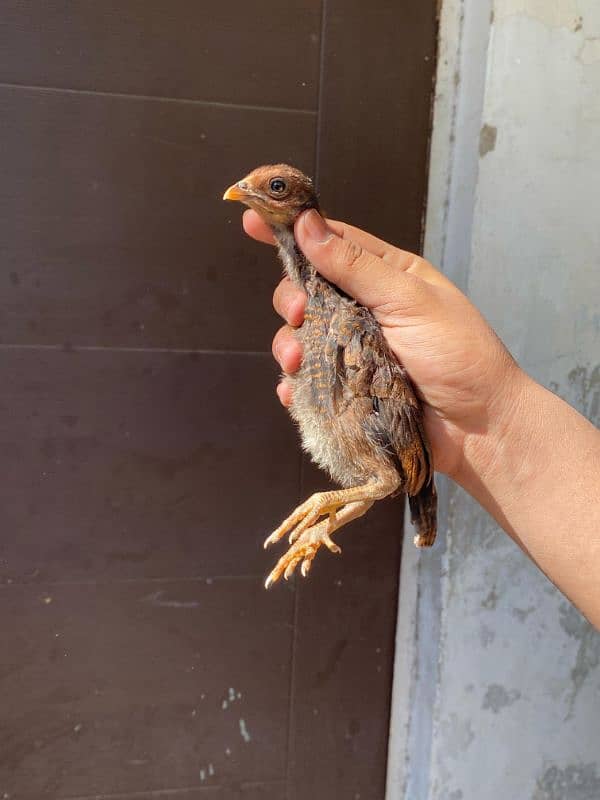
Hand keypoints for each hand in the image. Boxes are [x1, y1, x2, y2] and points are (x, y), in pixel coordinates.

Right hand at [244, 208, 521, 480]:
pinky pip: (307, 381)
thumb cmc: (458, 355)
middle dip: (291, 299)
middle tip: (298, 313)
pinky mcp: (347, 390)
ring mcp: (354, 351)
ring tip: (297, 362)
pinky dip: (295, 385)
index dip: (293, 231)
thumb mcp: (410, 301)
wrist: (478, 429)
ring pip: (301, 338)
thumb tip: (310, 224)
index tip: (252, 218)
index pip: (332, 243)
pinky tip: (294, 392)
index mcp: (386, 277)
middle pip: (307, 291)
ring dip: (289, 346)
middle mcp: (366, 310)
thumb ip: (357, 267)